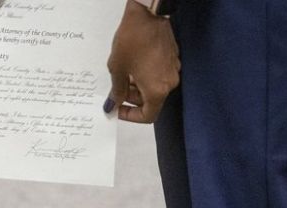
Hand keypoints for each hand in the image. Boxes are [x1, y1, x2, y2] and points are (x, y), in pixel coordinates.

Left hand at [105, 0, 180, 122]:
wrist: (147, 14)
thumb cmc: (132, 40)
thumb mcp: (118, 68)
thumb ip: (116, 90)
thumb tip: (113, 105)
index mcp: (157, 90)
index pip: (148, 116)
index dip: (131, 116)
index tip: (118, 108)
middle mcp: (169, 83)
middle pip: (151, 101)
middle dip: (132, 98)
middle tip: (116, 88)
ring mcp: (173, 70)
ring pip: (154, 87)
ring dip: (138, 86)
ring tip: (123, 73)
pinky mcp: (172, 58)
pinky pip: (159, 74)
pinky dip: (146, 75)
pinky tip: (133, 64)